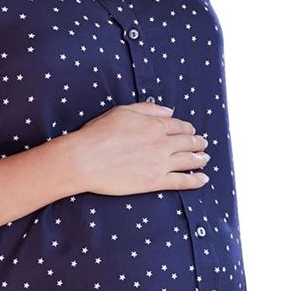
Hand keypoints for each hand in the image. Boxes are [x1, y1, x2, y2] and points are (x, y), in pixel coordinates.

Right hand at [67, 102, 210, 195]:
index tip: (190, 130)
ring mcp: (160, 163)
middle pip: (188, 142)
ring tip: (206, 158)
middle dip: (198, 142)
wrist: (85, 160)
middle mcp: (161, 143)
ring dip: (200, 158)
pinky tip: (203, 178)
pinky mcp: (155, 182)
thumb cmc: (98, 134)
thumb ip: (148, 109)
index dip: (187, 128)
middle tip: (203, 144)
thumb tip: (169, 110)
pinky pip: (182, 181)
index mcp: (154, 124)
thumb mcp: (122, 111)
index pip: (178, 125)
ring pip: (189, 160)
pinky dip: (195, 180)